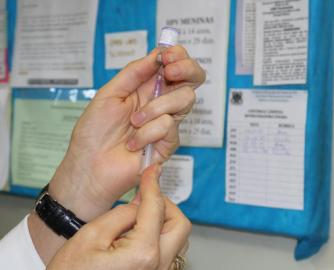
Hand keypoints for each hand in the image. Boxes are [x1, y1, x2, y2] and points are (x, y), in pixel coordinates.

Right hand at [47, 165, 191, 269]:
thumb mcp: (91, 235)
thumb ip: (123, 213)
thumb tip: (142, 201)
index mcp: (143, 253)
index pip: (156, 208)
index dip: (153, 184)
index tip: (152, 172)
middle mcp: (158, 267)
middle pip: (180, 225)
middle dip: (165, 206)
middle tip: (146, 198)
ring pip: (178, 240)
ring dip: (164, 222)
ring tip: (140, 217)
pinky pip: (169, 253)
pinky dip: (160, 238)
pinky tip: (140, 234)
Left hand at [49, 46, 204, 219]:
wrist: (90, 167)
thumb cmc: (94, 132)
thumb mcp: (109, 94)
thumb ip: (133, 73)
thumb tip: (156, 54)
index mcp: (147, 88)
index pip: (175, 65)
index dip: (178, 56)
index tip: (167, 56)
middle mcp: (161, 103)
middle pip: (193, 79)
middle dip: (186, 69)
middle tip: (169, 72)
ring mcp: (167, 123)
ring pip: (184, 100)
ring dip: (156, 107)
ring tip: (134, 122)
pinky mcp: (169, 144)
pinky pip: (169, 127)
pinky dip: (147, 133)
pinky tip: (134, 144)